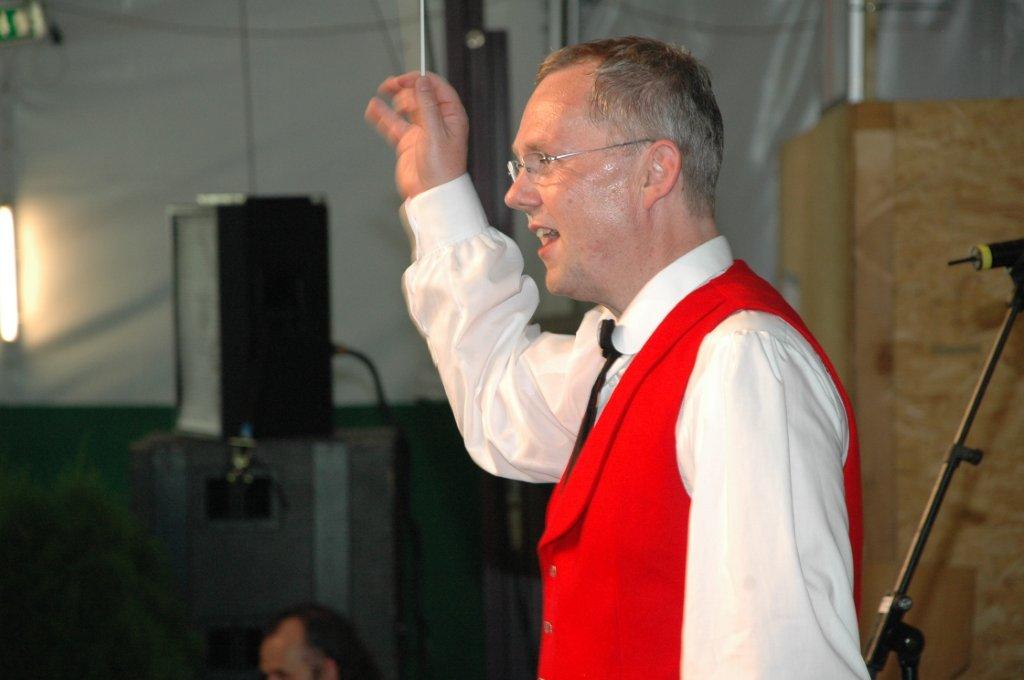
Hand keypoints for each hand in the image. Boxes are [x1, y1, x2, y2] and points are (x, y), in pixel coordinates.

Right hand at [365, 71, 468, 199]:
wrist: (432, 195)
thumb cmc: (443, 170)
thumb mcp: (436, 133)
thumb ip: (428, 106)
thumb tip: (422, 83)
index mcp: (451, 117)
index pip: (438, 89)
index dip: (422, 80)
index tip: (408, 77)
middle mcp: (437, 122)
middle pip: (420, 95)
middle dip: (406, 88)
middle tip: (393, 85)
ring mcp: (421, 131)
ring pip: (406, 107)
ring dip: (395, 98)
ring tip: (384, 91)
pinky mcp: (408, 141)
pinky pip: (393, 124)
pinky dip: (383, 116)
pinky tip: (375, 108)